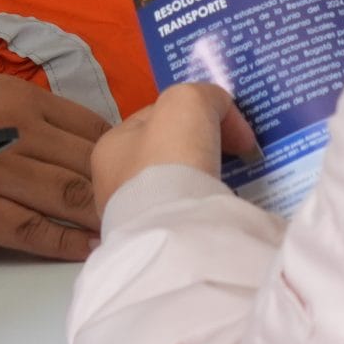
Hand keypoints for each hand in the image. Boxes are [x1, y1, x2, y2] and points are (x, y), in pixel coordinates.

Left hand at [90, 83, 259, 220]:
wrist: (175, 233)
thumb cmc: (170, 158)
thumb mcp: (189, 101)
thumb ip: (206, 96)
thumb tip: (225, 116)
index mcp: (110, 147)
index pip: (156, 118)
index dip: (194, 115)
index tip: (227, 129)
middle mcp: (113, 185)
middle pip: (166, 155)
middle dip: (198, 152)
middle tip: (233, 156)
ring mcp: (132, 220)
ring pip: (177, 189)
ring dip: (203, 184)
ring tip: (232, 186)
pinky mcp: (156, 248)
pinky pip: (186, 220)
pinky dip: (205, 213)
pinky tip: (223, 212)